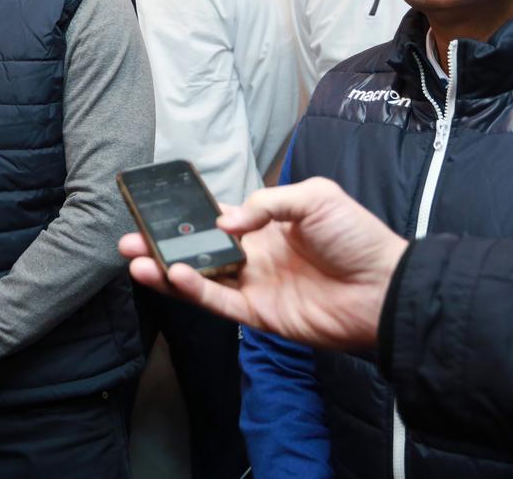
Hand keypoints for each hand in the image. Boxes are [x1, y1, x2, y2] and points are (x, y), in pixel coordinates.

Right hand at [120, 177, 407, 350]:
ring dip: (165, 270)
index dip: (185, 214)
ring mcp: (254, 287)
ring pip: (198, 279)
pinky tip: (171, 275)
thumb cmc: (356, 236)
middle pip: (196, 251)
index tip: (152, 207)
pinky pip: (218, 302)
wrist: (385, 287)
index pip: (214, 218)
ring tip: (135, 259)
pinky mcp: (259, 314)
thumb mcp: (314, 197)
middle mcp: (253, 256)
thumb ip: (264, 204)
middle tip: (127, 239)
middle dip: (160, 245)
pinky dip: (193, 290)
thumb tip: (223, 223)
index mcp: (265, 226)